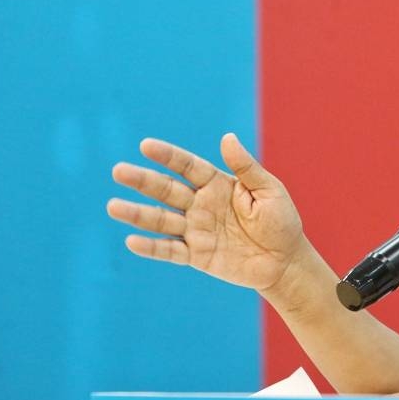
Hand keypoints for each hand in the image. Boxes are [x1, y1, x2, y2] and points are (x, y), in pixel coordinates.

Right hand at [107, 133, 305, 291]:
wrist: (285, 262)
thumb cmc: (280, 221)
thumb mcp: (269, 191)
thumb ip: (246, 168)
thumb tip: (227, 137)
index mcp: (218, 184)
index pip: (188, 166)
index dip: (168, 156)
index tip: (145, 146)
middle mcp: (201, 204)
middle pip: (167, 190)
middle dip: (143, 180)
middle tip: (118, 171)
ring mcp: (196, 230)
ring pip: (162, 220)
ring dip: (137, 214)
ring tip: (113, 206)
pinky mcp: (197, 255)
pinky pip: (170, 251)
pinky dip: (152, 247)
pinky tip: (132, 241)